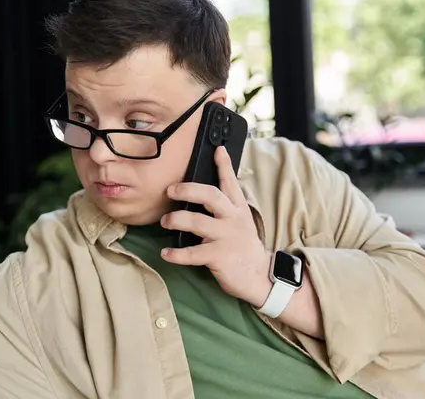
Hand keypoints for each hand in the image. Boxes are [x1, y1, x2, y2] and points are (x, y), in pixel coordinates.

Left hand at [160, 146, 272, 306]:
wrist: (259, 276)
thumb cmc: (243, 247)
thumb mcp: (240, 222)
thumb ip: (225, 208)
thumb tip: (201, 195)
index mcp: (238, 208)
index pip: (230, 182)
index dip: (224, 165)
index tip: (217, 149)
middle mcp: (232, 219)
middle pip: (210, 196)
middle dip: (188, 190)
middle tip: (170, 190)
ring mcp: (226, 237)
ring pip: (197, 221)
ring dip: (176, 219)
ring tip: (165, 221)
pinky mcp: (219, 256)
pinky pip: (193, 253)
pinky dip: (176, 254)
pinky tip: (165, 254)